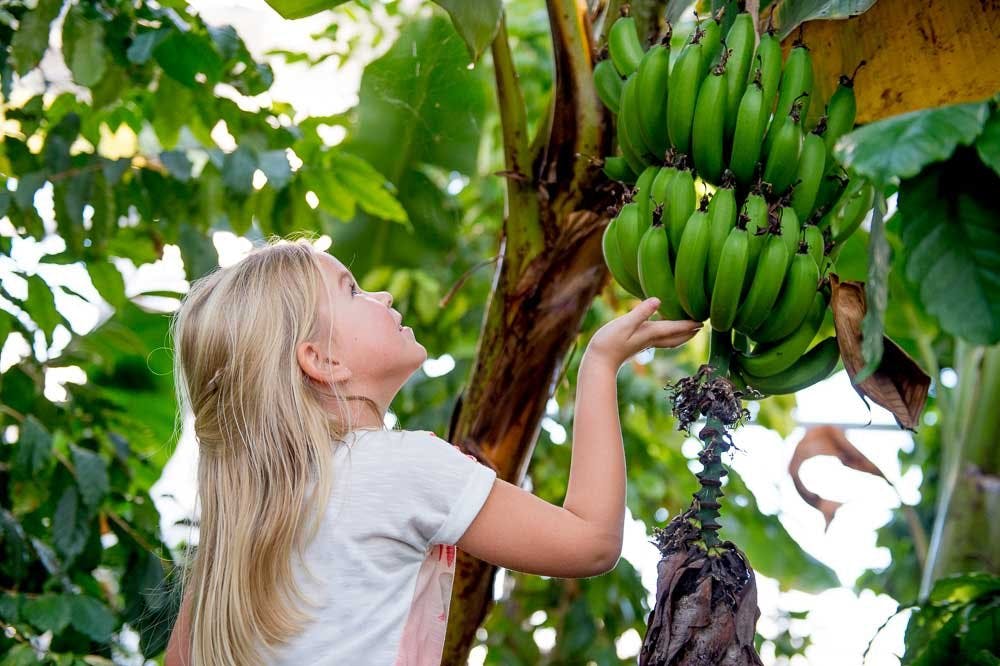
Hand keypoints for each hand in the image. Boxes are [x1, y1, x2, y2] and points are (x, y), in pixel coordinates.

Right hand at [584, 297, 701, 370]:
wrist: (598, 363)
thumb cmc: (608, 343)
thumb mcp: (624, 324)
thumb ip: (641, 312)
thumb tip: (658, 300)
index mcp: (651, 333)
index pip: (676, 327)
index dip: (690, 323)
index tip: (705, 320)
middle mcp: (651, 339)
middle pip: (676, 337)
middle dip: (690, 331)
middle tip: (702, 325)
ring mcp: (644, 343)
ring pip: (669, 340)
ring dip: (681, 335)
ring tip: (690, 330)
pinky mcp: (637, 345)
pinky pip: (659, 340)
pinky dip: (668, 336)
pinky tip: (662, 331)